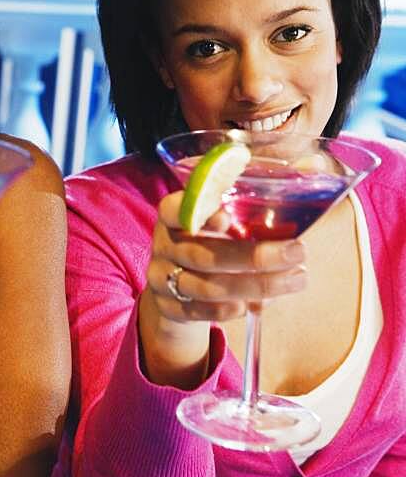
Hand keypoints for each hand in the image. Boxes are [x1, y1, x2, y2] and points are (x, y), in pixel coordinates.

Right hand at [146, 191, 307, 323]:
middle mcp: (164, 245)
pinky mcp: (170, 307)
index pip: (173, 208)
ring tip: (296, 279)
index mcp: (175, 215)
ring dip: (254, 286)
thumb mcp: (236, 213)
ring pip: (205, 287)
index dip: (197, 211)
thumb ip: (272, 188)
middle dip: (253, 257)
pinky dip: (228, 311)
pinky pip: (198, 312)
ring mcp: (162, 278)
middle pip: (201, 254)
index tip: (228, 216)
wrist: (181, 288)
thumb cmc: (218, 240)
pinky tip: (257, 305)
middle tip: (297, 251)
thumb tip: (313, 164)